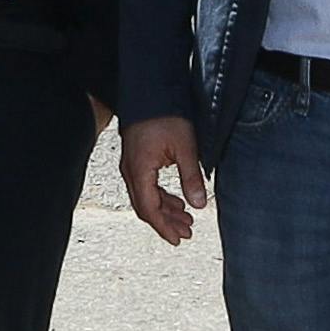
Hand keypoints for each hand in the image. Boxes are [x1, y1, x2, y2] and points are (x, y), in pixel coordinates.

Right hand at [118, 116, 206, 243]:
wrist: (150, 90)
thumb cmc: (166, 115)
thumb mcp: (185, 147)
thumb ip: (191, 178)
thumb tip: (199, 205)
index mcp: (140, 170)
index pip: (149, 208)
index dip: (164, 227)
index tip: (177, 239)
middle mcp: (131, 171)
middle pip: (145, 206)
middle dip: (166, 222)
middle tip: (186, 232)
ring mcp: (131, 165)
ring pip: (146, 197)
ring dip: (165, 210)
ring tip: (185, 218)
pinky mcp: (136, 159)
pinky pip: (146, 185)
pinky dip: (161, 196)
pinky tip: (176, 199)